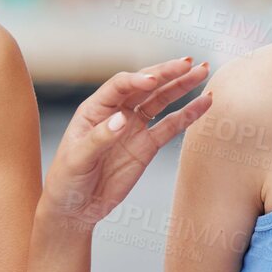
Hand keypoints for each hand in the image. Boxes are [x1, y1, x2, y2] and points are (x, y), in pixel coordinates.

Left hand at [41, 57, 211, 227]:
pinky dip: (188, 115)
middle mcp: (116, 113)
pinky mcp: (147, 146)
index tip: (153, 79)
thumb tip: (121, 120)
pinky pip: (171, 127)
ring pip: (160, 101)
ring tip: (202, 71)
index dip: (137, 80)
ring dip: (181, 87)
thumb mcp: (76, 159)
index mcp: (94, 110)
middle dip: (166, 73)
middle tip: (189, 63)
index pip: (119, 86)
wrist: (76, 208)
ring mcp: (133, 128)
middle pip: (144, 87)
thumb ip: (99, 139)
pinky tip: (204, 102)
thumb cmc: (67, 180)